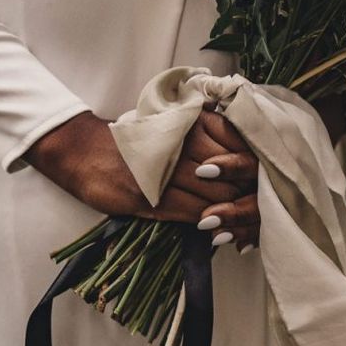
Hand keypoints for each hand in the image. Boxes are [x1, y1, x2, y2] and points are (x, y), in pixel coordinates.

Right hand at [25, 110, 260, 250]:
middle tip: (258, 202)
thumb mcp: (173, 125)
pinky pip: (193, 213)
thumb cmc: (135, 139)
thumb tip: (247, 157)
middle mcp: (181, 143)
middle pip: (233, 172)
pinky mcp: (150, 198)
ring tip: (240, 218)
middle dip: (248, 190)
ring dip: (231, 210)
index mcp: (190, 121)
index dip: (254, 163)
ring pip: (216, 195)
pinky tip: (215, 224)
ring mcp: (165, 172)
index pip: (238, 141)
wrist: (83, 151)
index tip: (262, 175)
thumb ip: (208, 134)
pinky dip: (209, 220)